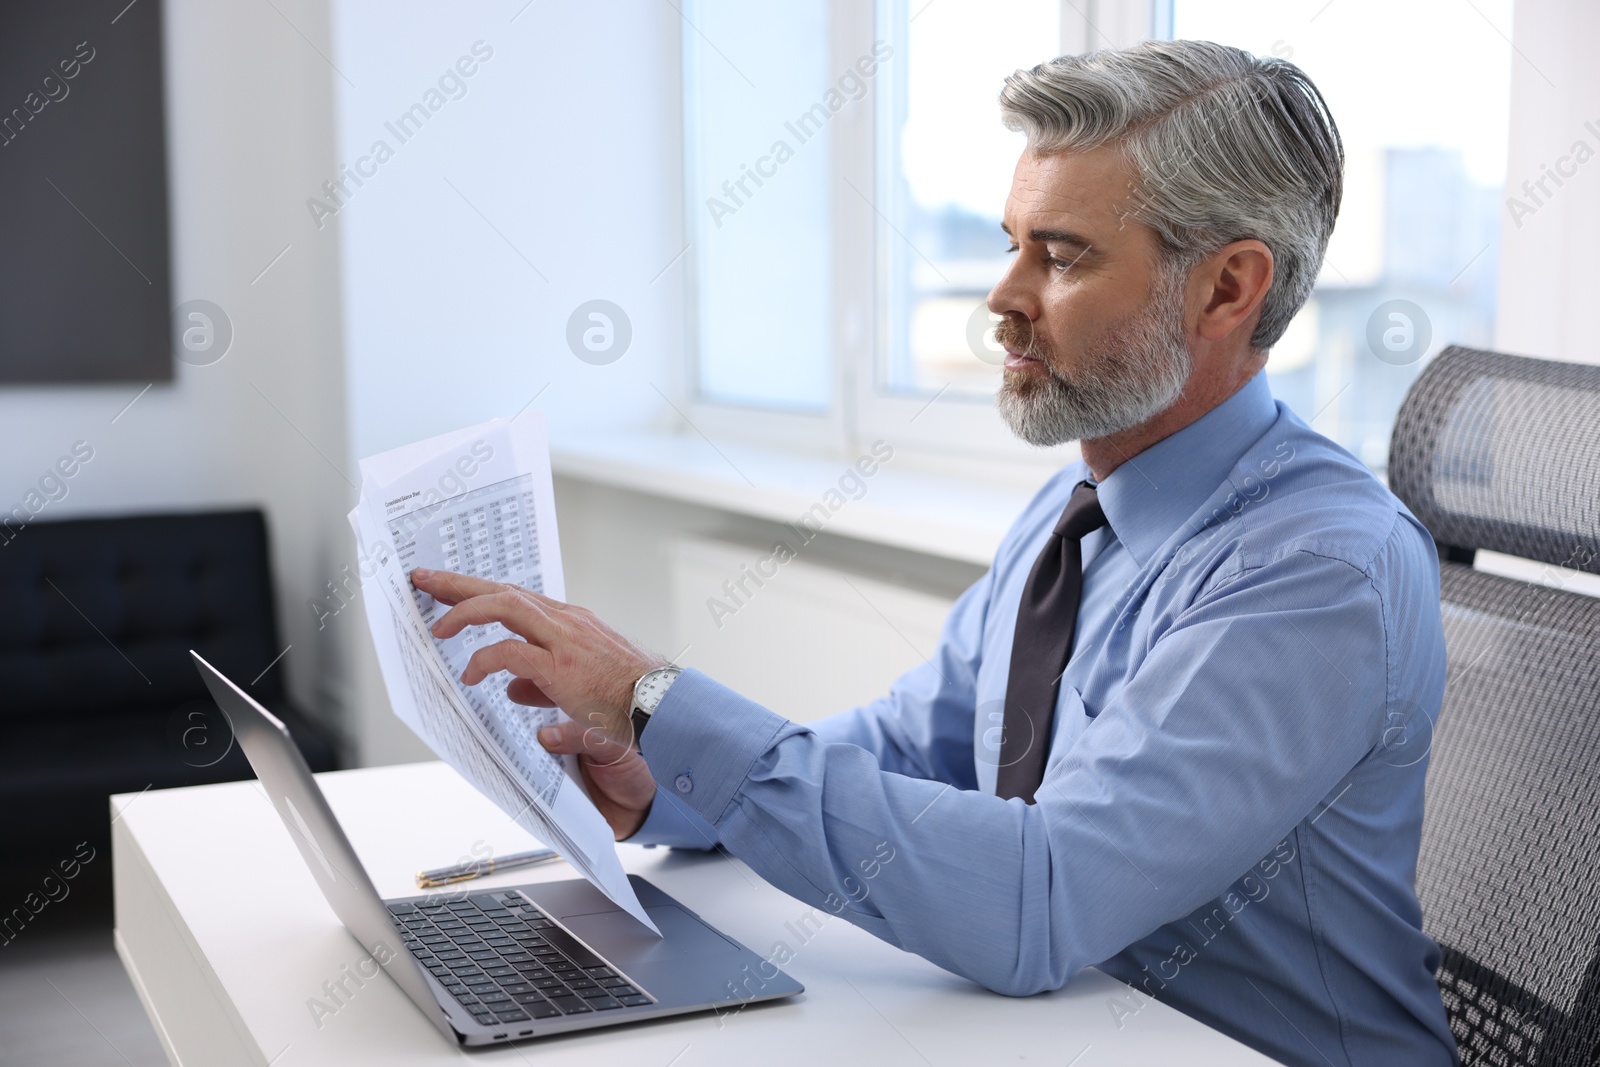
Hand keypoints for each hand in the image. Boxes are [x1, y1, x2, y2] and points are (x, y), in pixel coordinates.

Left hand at [410, 568, 662, 838]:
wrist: (661, 707)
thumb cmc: (627, 700)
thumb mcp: (576, 686)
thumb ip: (540, 684)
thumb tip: (511, 689)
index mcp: (569, 622)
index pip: (514, 596)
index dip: (478, 591)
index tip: (447, 589)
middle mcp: (565, 620)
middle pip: (503, 590)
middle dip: (459, 585)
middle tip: (424, 579)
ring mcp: (564, 639)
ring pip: (505, 606)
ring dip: (465, 612)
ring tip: (437, 626)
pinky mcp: (562, 666)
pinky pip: (510, 653)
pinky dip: (484, 660)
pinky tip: (470, 675)